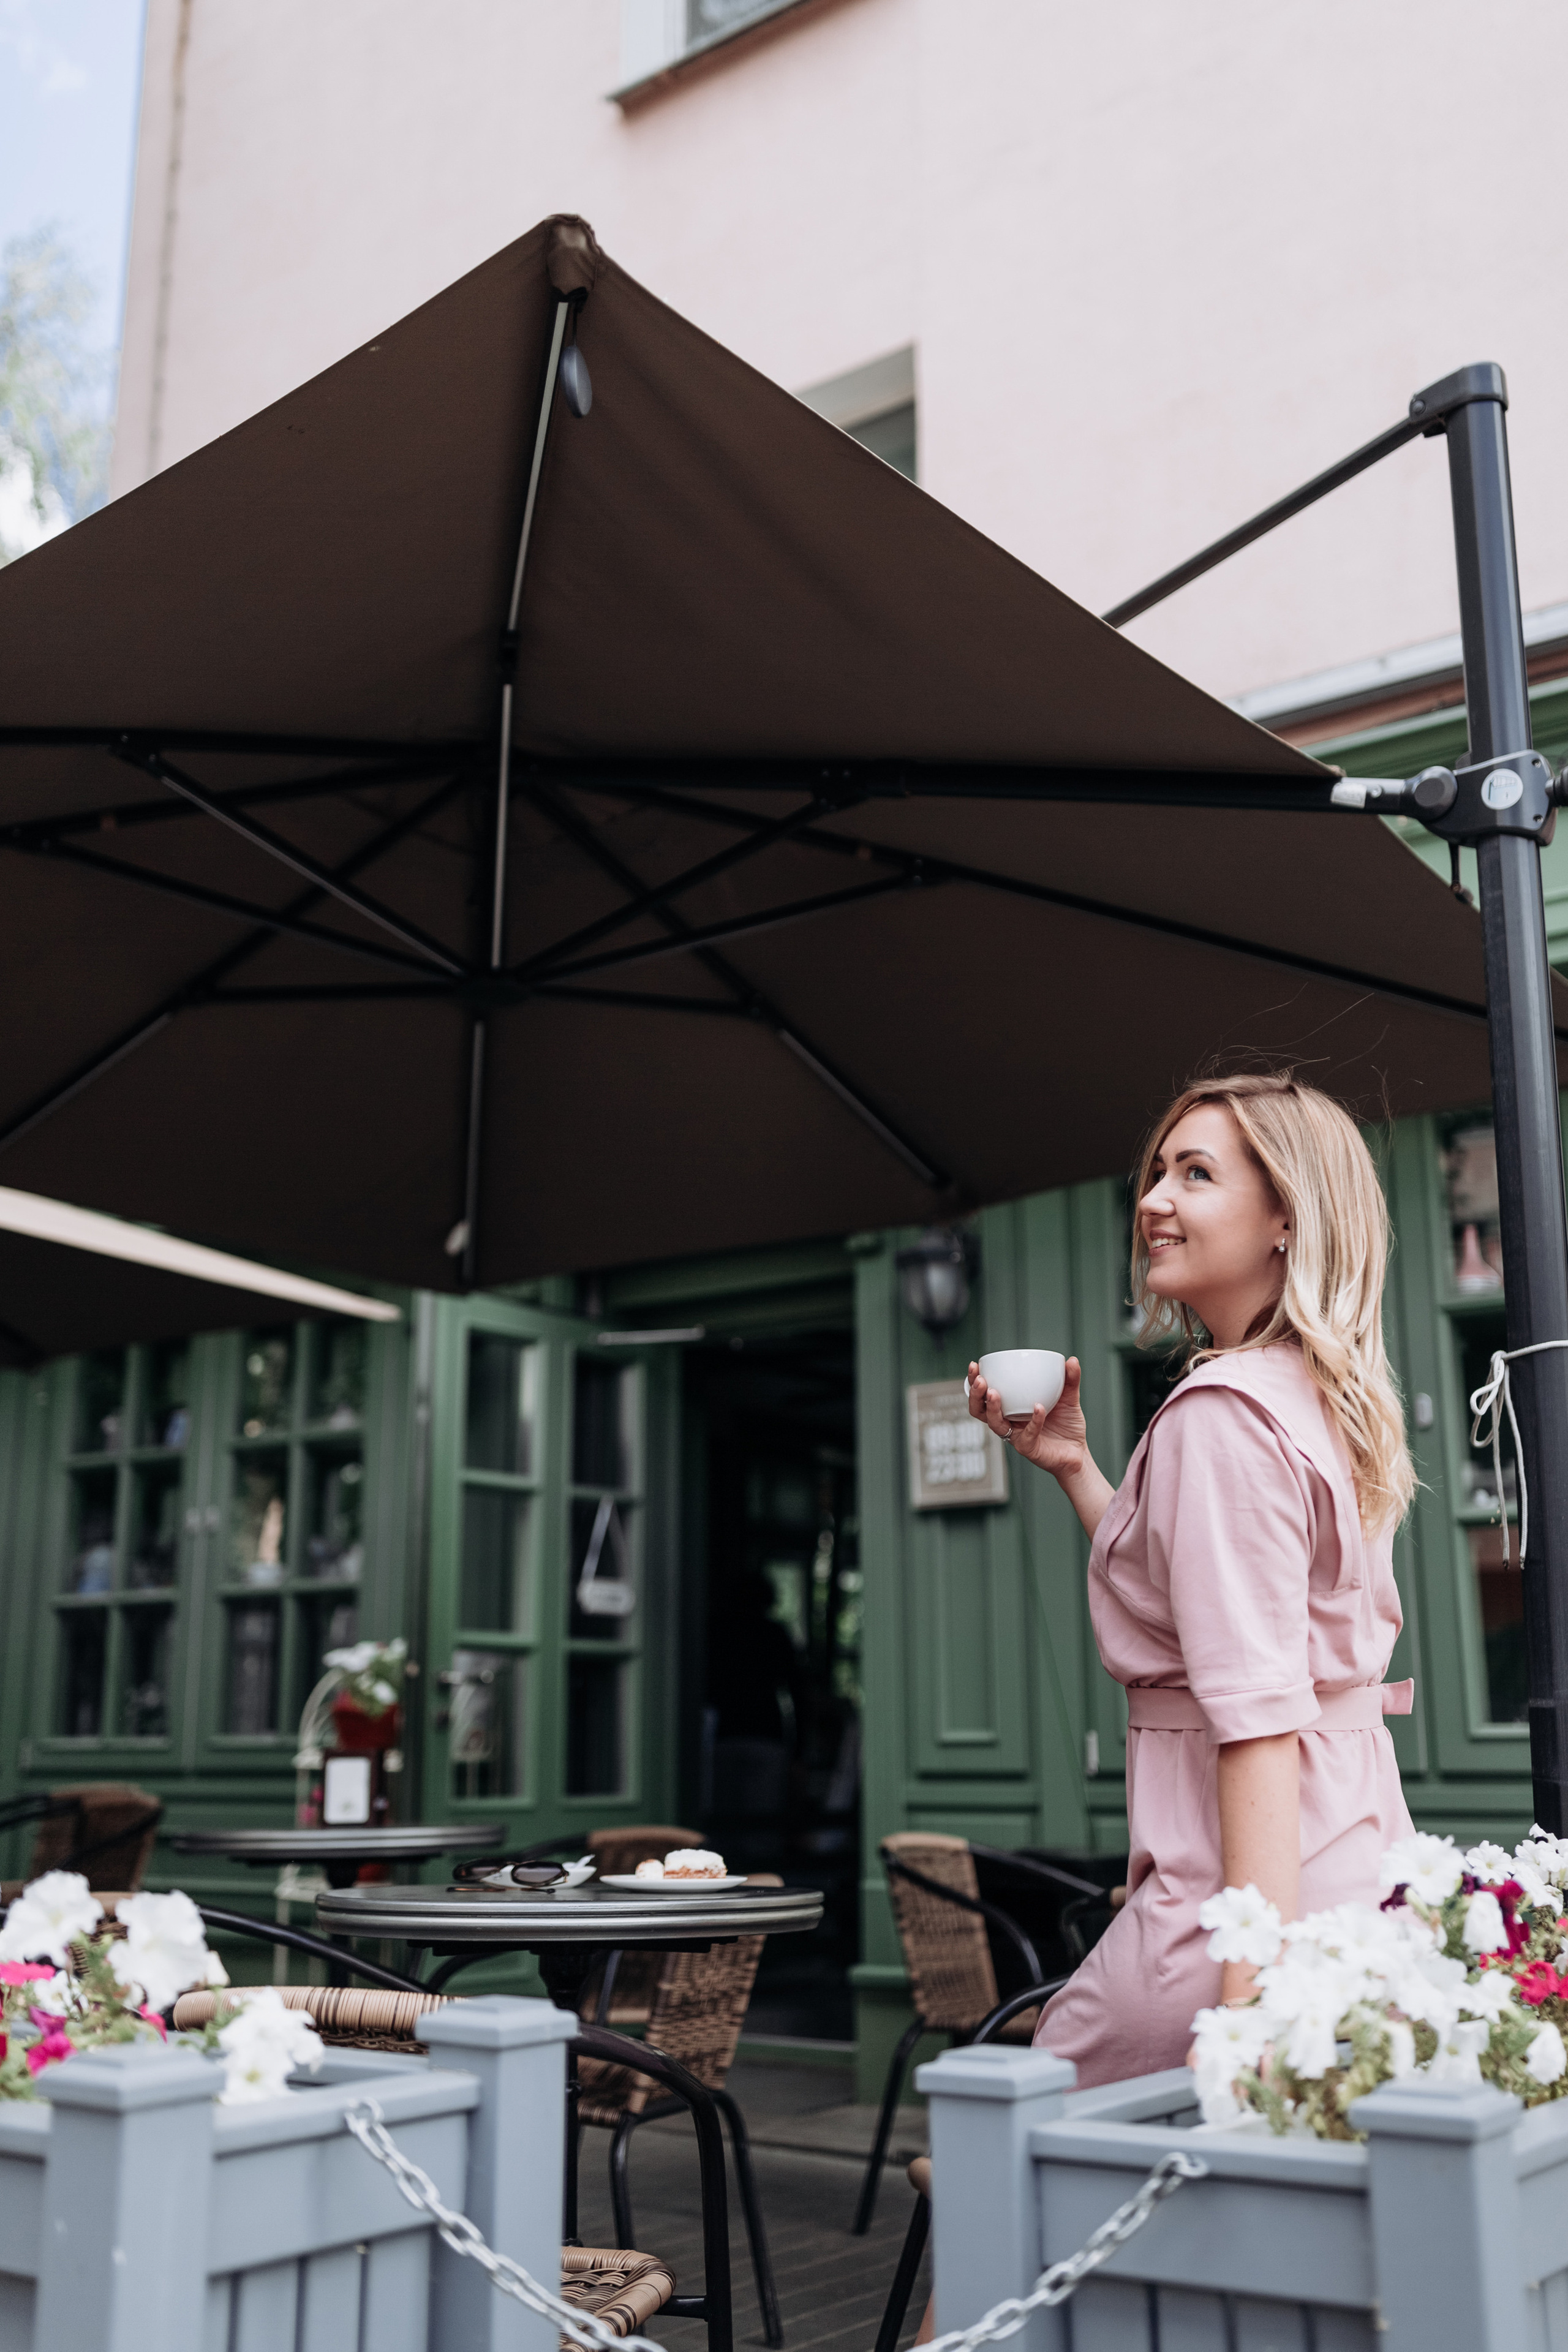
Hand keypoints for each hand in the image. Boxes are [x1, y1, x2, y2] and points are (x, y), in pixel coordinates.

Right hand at [967, 1355, 1088, 1479]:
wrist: (1077, 1453)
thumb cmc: (1066, 1426)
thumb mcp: (1069, 1398)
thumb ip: (1070, 1380)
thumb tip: (1072, 1360)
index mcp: (1010, 1407)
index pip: (985, 1394)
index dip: (974, 1381)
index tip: (974, 1365)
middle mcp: (1008, 1422)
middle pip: (980, 1410)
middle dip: (975, 1395)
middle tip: (980, 1380)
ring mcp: (1016, 1436)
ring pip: (995, 1424)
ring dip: (991, 1407)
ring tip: (994, 1393)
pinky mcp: (1028, 1448)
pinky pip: (1027, 1434)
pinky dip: (1033, 1420)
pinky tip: (1038, 1407)